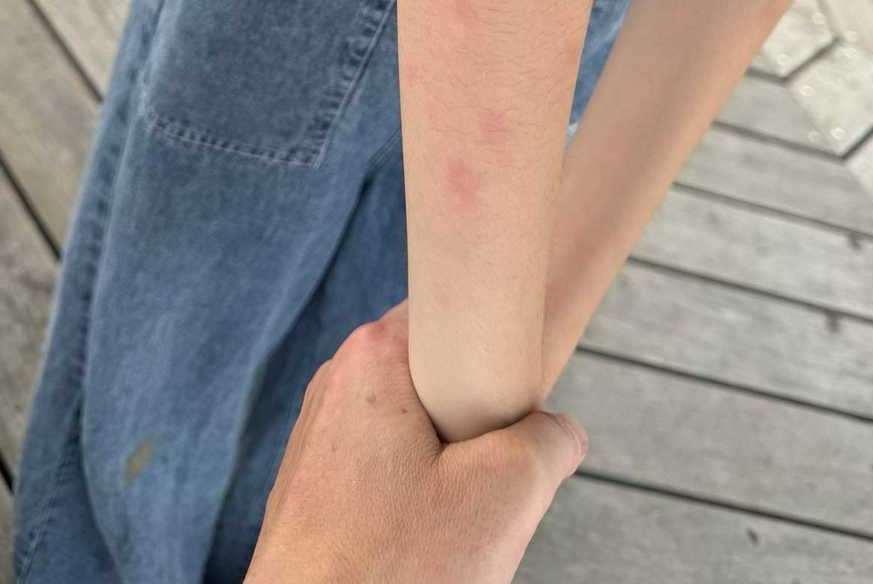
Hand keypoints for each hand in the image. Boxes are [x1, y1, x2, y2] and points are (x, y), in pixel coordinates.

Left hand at [245, 298, 586, 583]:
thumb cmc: (388, 574)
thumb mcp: (502, 497)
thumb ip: (549, 442)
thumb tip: (560, 432)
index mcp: (374, 355)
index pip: (456, 314)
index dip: (499, 352)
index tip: (519, 399)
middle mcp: (337, 381)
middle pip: (439, 378)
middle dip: (477, 428)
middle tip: (487, 481)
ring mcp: (320, 437)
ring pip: (416, 432)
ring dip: (448, 473)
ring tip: (448, 526)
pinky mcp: (313, 488)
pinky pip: (386, 473)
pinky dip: (414, 503)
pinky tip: (419, 548)